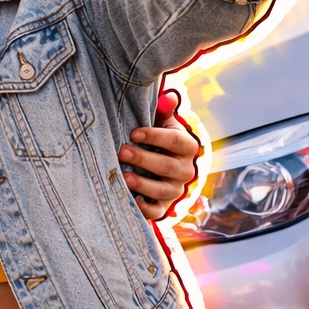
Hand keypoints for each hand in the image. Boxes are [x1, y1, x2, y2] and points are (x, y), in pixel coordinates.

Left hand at [118, 92, 199, 219]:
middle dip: (143, 159)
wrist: (166, 167)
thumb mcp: (164, 124)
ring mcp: (176, 190)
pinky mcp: (165, 206)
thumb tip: (167, 96)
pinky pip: (158, 212)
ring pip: (162, 190)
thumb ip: (164, 111)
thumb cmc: (160, 140)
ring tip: (124, 176)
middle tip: (122, 152)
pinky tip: (133, 201)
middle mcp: (186, 170)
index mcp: (187, 147)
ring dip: (142, 183)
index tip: (134, 133)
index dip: (154, 136)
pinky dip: (146, 209)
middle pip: (166, 166)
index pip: (174, 141)